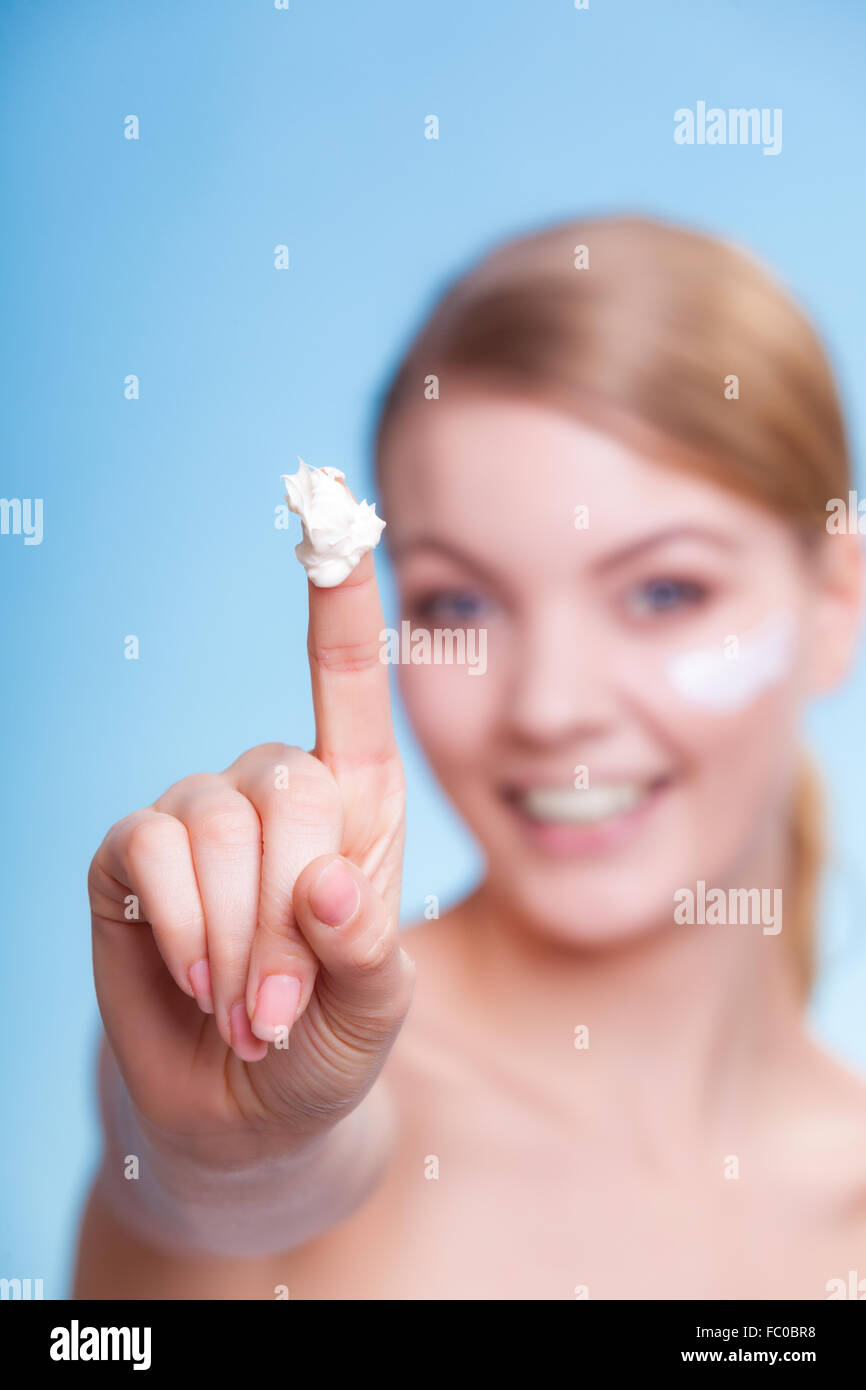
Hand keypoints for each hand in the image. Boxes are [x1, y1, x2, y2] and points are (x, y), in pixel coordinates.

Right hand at [88, 548, 411, 1157]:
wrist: (243, 1105)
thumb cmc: (326, 1042)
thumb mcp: (373, 1010)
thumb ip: (367, 955)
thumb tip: (328, 888)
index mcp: (355, 801)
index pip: (350, 681)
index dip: (342, 599)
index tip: (331, 506)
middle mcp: (276, 787)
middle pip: (290, 783)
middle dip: (292, 910)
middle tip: (286, 1004)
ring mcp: (198, 815)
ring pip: (218, 824)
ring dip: (236, 935)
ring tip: (249, 1008)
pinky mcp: (132, 853)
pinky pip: (151, 850)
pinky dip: (182, 927)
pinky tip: (195, 980)